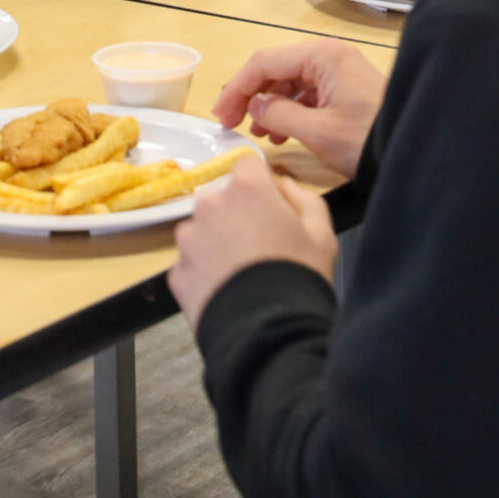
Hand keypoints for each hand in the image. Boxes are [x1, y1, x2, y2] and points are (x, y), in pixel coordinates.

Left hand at [169, 157, 336, 332]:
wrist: (268, 332)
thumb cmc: (299, 274)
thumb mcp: (321, 233)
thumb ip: (303, 198)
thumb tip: (283, 187)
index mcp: (246, 188)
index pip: (248, 166)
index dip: (262, 185)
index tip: (272, 207)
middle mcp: (209, 205)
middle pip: (222, 199)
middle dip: (237, 214)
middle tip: (260, 246)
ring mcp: (188, 239)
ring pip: (203, 231)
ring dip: (217, 243)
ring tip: (241, 273)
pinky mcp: (177, 272)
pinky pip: (192, 264)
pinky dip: (205, 273)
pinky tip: (226, 291)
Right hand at [214, 40, 385, 178]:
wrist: (412, 150)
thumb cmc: (366, 139)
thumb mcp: (317, 131)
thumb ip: (277, 115)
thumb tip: (253, 108)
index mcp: (321, 56)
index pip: (264, 62)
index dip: (237, 88)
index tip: (221, 116)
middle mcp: (328, 56)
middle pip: (275, 68)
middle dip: (249, 96)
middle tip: (230, 124)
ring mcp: (337, 71)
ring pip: (288, 81)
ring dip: (267, 105)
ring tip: (256, 133)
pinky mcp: (344, 88)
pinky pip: (305, 93)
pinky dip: (287, 110)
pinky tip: (278, 133)